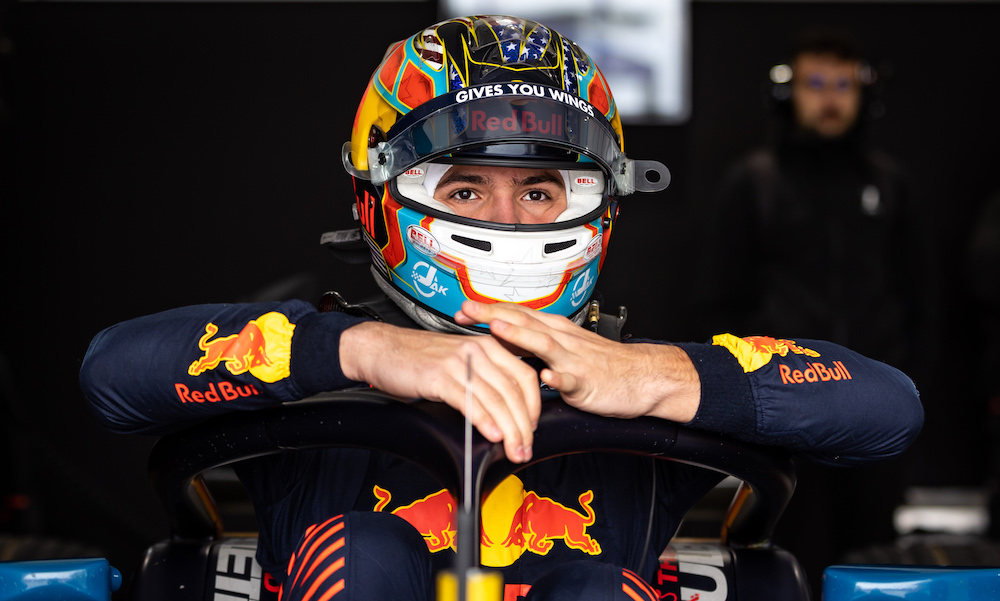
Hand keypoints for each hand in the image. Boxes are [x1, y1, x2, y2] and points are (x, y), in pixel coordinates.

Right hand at [339, 321, 540, 462]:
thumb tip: (505, 411)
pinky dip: (484, 420)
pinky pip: (469, 400)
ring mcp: (458, 362)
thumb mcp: (459, 362)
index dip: (534, 406)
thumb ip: (483, 379)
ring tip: (513, 449)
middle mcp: (477, 351)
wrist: (380, 349)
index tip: (532, 428)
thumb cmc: (418, 358)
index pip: (524, 376)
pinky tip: (491, 435)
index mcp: (487, 345)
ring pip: (495, 399)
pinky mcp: (439, 376)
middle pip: (513, 391)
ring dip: (509, 430)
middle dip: (524, 425)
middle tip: (525, 448)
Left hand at [455, 301, 700, 422]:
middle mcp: (562, 339)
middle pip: (523, 321)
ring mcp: (574, 359)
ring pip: (543, 344)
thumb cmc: (603, 365)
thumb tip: (501, 344)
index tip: (461, 308)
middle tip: (466, 310)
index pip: (516, 315)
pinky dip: (557, 378)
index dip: (488, 310)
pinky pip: (571, 380)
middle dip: (493, 315)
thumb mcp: (564, 349)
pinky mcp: (587, 382)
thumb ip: (534, 345)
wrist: (642, 377)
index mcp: (554, 331)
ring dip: (519, 336)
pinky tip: (545, 378)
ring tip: (497, 331)